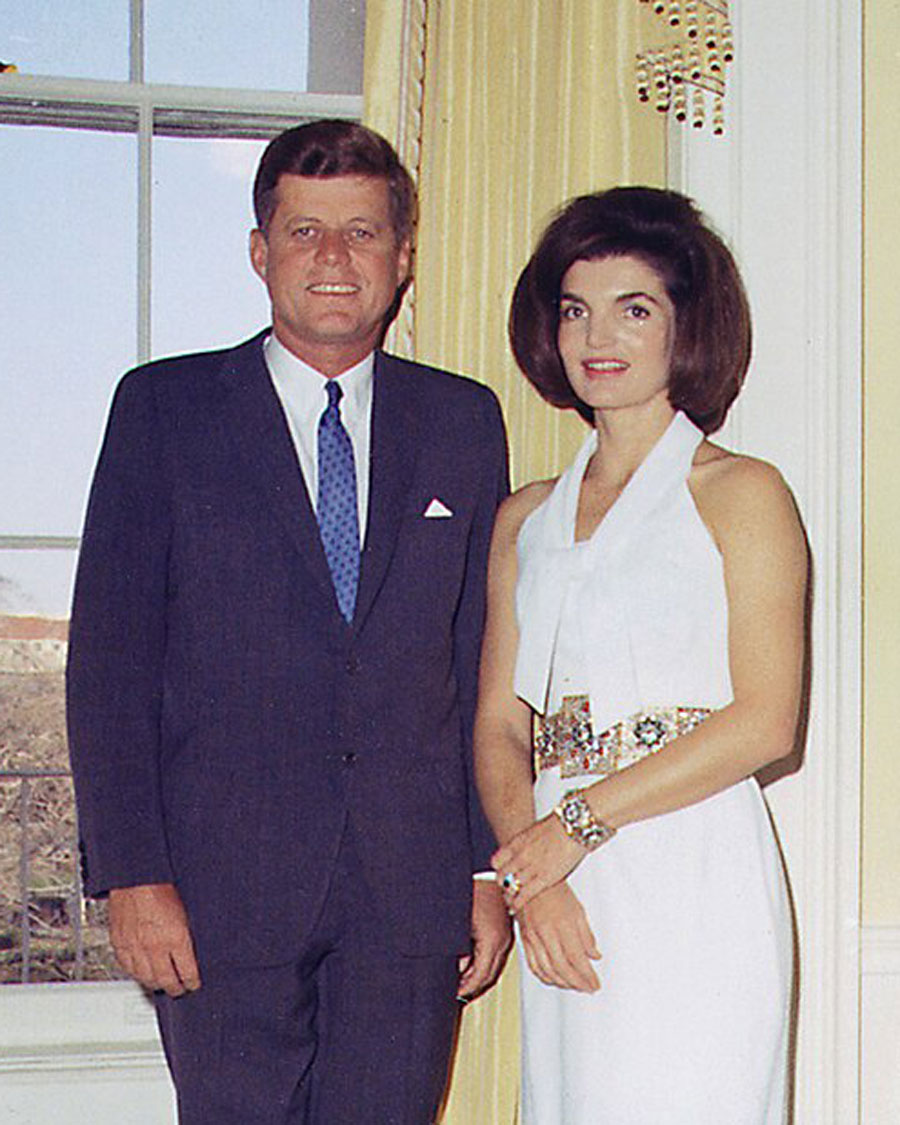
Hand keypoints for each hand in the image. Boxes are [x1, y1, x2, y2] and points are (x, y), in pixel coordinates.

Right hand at [109, 883, 200, 996]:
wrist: (136, 876)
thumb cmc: (162, 885)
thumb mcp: (185, 910)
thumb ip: (186, 933)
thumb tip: (192, 948)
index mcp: (175, 937)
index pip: (186, 972)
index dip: (191, 981)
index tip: (193, 984)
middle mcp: (154, 946)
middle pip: (166, 980)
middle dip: (175, 988)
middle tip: (179, 990)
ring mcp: (135, 946)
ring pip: (145, 978)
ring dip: (155, 984)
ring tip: (162, 984)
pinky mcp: (119, 943)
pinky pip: (127, 968)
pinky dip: (136, 974)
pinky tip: (141, 973)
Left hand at [456, 879, 513, 1000]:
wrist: (480, 871)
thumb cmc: (466, 893)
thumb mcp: (458, 925)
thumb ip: (458, 950)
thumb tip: (459, 968)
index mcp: (492, 941)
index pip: (481, 975)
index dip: (467, 987)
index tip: (455, 993)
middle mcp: (502, 940)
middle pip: (489, 974)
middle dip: (473, 986)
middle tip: (456, 992)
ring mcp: (505, 935)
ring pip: (494, 966)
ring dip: (479, 975)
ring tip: (462, 981)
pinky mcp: (504, 930)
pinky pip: (495, 954)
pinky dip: (484, 963)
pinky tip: (470, 963)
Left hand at [492, 813, 585, 911]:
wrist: (575, 826)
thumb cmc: (561, 826)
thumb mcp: (535, 832)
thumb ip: (527, 844)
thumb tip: (525, 852)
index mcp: (517, 843)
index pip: (496, 861)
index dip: (498, 870)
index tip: (502, 874)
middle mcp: (521, 855)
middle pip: (502, 876)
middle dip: (503, 884)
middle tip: (507, 889)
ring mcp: (531, 867)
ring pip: (511, 887)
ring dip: (510, 894)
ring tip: (512, 900)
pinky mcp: (545, 878)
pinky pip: (524, 895)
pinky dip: (518, 903)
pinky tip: (515, 907)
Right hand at [518, 883, 600, 991]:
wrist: (530, 881)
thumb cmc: (555, 891)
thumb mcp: (577, 910)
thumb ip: (587, 935)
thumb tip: (595, 956)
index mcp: (563, 925)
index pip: (577, 958)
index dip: (587, 975)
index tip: (595, 984)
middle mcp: (547, 933)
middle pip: (562, 968)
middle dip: (577, 983)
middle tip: (588, 988)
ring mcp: (534, 937)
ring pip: (547, 970)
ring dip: (562, 983)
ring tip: (574, 986)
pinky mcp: (525, 939)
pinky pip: (533, 965)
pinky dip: (545, 977)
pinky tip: (554, 980)